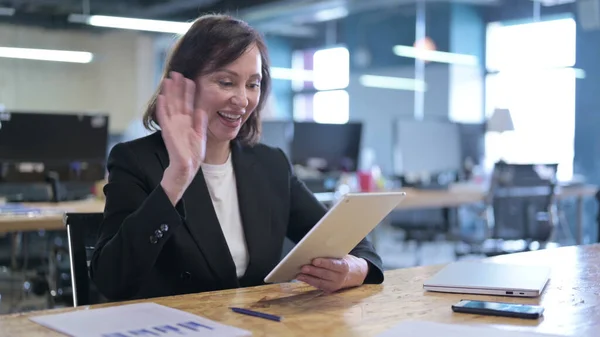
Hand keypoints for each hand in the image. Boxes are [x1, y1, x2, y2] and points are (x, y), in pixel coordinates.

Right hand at [157, 72, 207, 204]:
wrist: (187, 168)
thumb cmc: (193, 154)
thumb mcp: (200, 135)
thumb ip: (200, 122)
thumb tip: (201, 109)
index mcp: (188, 121)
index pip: (188, 102)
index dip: (188, 91)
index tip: (189, 78)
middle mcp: (180, 121)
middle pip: (177, 101)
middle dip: (177, 87)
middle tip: (176, 72)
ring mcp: (173, 126)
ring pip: (170, 106)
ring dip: (168, 93)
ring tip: (167, 80)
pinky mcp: (168, 132)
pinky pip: (164, 118)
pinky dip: (162, 108)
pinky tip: (161, 97)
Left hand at [296, 255, 368, 292]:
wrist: (356, 274)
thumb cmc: (345, 262)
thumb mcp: (342, 256)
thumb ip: (331, 255)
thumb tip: (316, 250)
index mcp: (344, 267)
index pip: (333, 265)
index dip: (324, 263)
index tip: (314, 261)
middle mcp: (340, 278)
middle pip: (325, 274)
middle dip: (313, 271)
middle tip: (303, 267)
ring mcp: (335, 285)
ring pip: (320, 282)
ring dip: (308, 278)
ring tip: (299, 274)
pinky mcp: (330, 290)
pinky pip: (318, 286)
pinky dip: (309, 282)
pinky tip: (302, 278)